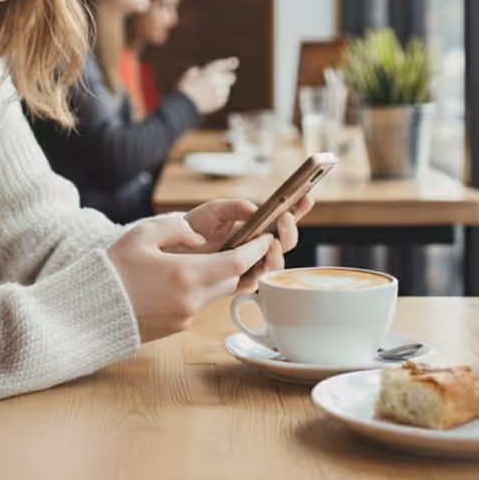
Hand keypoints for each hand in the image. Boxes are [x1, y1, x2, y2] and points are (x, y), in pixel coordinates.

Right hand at [105, 213, 273, 342]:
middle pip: (232, 280)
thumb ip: (175, 228)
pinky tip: (178, 280)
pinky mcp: (176, 328)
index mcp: (185, 274)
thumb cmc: (112, 270)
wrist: (89, 311)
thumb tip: (198, 235)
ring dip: (218, 277)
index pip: (237, 262)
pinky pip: (197, 306)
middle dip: (240, 263)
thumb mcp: (140, 235)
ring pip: (215, 294)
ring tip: (207, 259)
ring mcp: (185, 317)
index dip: (256, 249)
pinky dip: (197, 291)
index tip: (266, 238)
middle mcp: (191, 300)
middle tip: (245, 245)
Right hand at [176, 57, 238, 114]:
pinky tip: (211, 98)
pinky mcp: (221, 102)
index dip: (230, 63)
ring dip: (222, 87)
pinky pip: (223, 97)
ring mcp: (221, 92)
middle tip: (223, 78)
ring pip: (227, 88)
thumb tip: (198, 70)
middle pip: (231, 77)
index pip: (225, 65)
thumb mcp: (187, 76)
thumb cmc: (185, 89)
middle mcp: (219, 81)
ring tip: (210, 91)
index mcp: (211, 71)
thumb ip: (196, 72)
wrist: (187, 106)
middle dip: (228, 77)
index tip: (234, 61)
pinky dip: (219, 96)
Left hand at [183, 193, 314, 292]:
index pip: (282, 220)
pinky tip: (260, 257)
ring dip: (278, 251)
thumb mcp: (214, 210)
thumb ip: (235, 207)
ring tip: (271, 239)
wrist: (171, 248)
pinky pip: (257, 281)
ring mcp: (249, 265)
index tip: (306, 197)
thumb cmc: (194, 227)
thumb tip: (256, 211)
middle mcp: (256, 248)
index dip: (298, 210)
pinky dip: (262, 270)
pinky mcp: (238, 282)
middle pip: (285, 243)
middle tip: (285, 218)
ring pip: (275, 263)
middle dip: (289, 231)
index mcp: (255, 228)